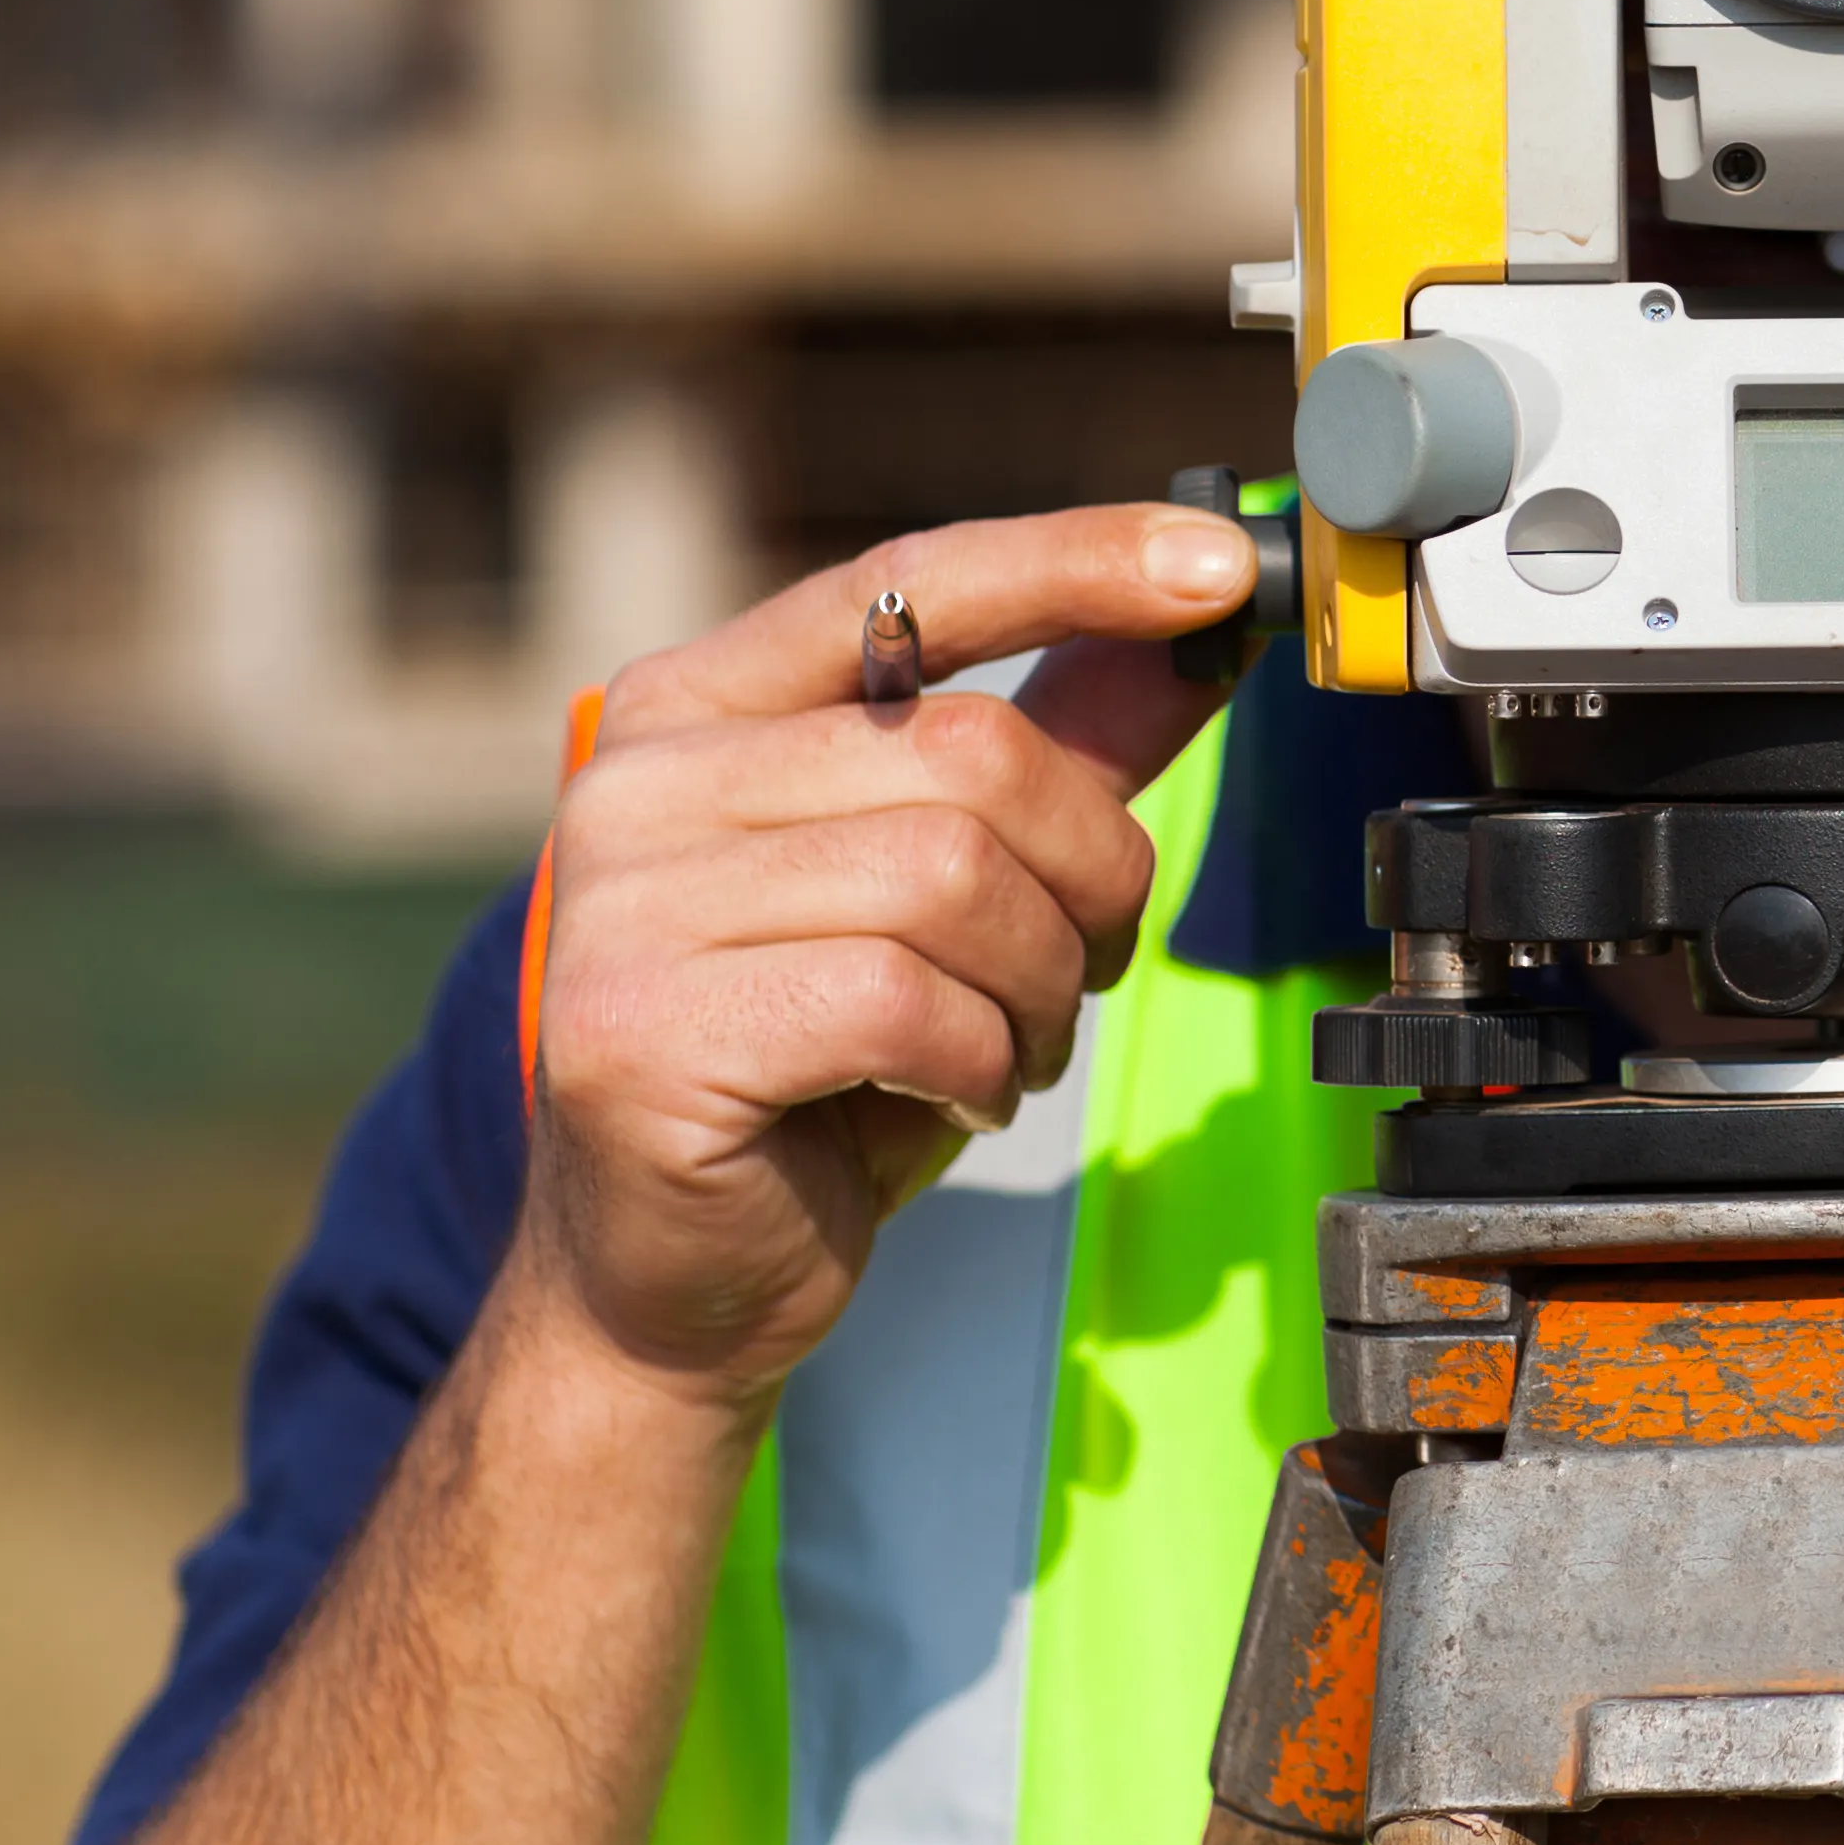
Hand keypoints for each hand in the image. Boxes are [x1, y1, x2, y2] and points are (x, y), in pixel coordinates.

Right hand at [514, 506, 1264, 1420]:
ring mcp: (622, 903)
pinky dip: (978, 1064)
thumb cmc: (819, 1076)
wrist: (673, 1282)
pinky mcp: (641, 1029)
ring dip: (1035, 987)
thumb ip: (1057, 749)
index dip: (1076, 562)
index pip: (909, 585)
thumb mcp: (955, 892)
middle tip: (1075, 969)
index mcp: (698, 708)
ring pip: (954, 878)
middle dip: (1087, 877)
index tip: (1220, 565)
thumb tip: (1194, 627)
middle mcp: (638, 779)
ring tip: (999, 1047)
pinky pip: (905, 1001)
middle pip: (974, 755)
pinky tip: (948, 1099)